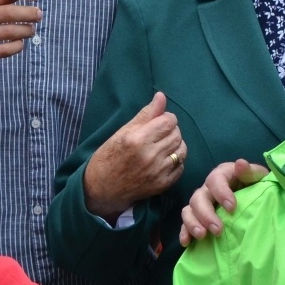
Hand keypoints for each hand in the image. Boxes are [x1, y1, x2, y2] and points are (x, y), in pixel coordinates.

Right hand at [82, 93, 186, 219]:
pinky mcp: (163, 185)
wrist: (102, 188)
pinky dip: (175, 161)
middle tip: (158, 134)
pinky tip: (163, 160)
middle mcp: (150, 156)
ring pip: (182, 150)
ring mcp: (158, 172)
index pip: (169, 121)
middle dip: (170, 130)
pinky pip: (181, 167)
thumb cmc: (109, 156)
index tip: (158, 122)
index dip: (165, 118)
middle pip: (177, 134)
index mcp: (138, 140)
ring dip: (175, 145)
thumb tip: (161, 96)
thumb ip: (145, 115)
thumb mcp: (122, 132)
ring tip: (162, 146)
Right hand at [178, 160, 266, 246]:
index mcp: (223, 175)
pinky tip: (186, 242)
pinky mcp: (198, 217)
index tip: (232, 208)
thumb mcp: (259, 177)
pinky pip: (186, 223)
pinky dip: (184, 232)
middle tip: (217, 230)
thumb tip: (240, 164)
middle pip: (199, 197)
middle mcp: (208, 188)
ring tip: (201, 236)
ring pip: (189, 210)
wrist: (257, 199)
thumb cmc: (257, 187)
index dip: (221, 192)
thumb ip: (251, 172)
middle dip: (206, 214)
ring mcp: (202, 203)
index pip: (215, 179)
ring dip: (193, 223)